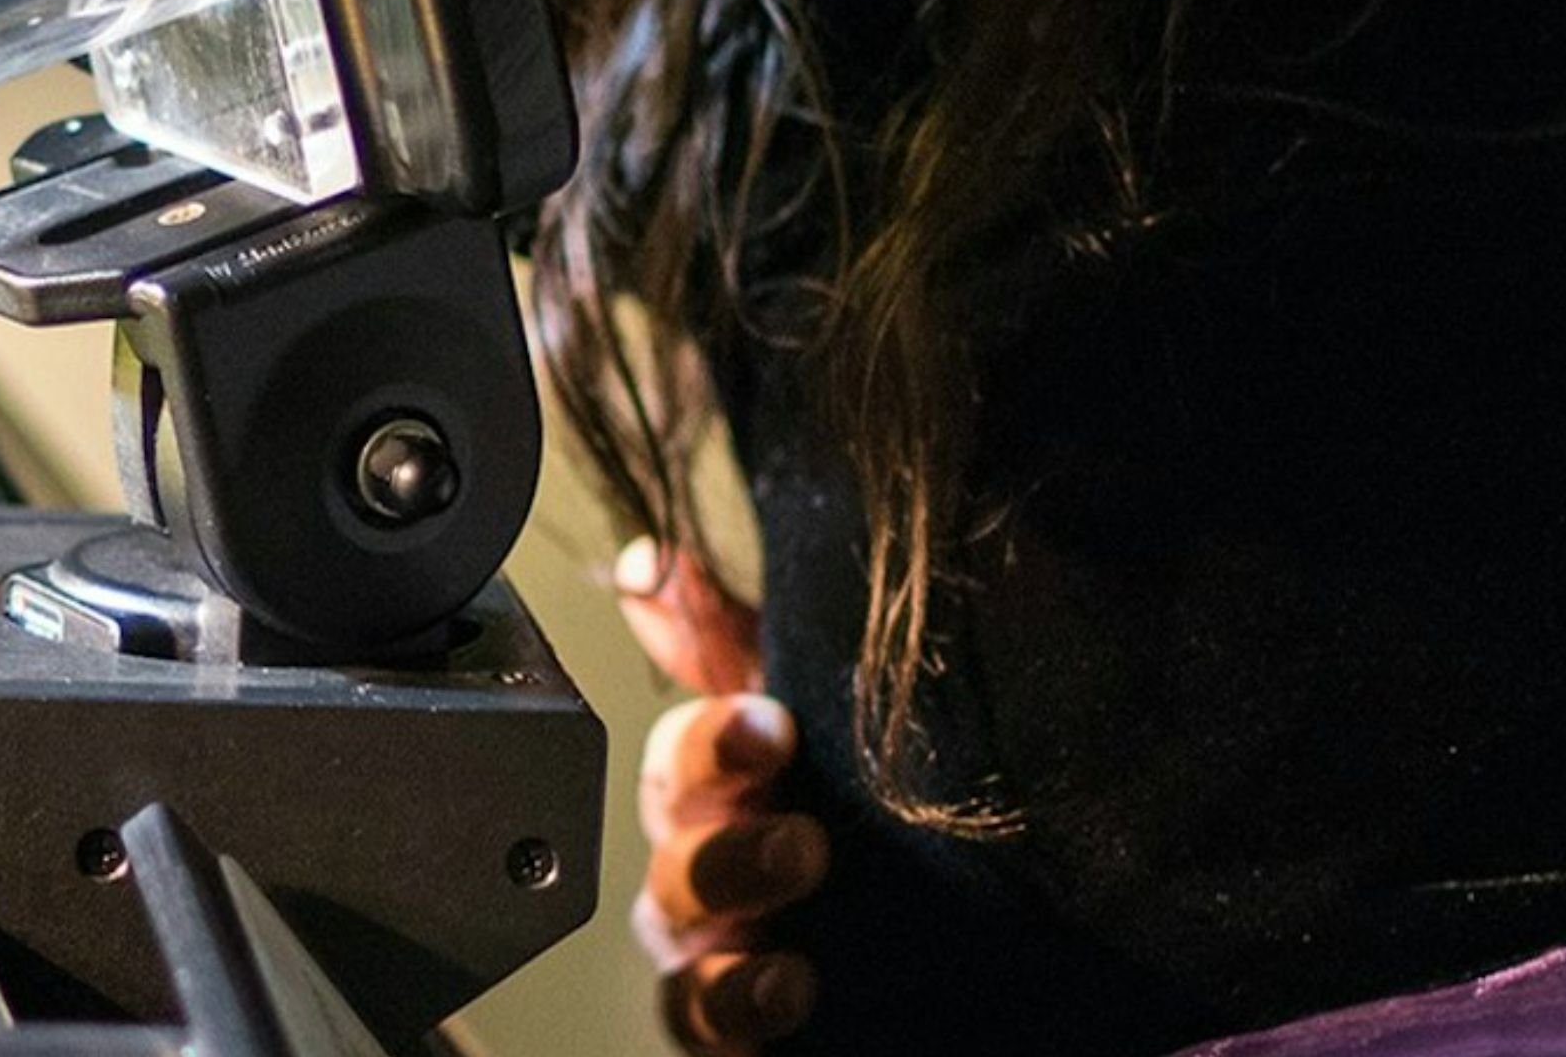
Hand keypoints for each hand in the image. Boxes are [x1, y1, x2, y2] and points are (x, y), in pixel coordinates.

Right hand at [616, 537, 825, 1054]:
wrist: (914, 946)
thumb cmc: (846, 809)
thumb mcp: (810, 709)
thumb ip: (731, 638)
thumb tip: (651, 555)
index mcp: (718, 784)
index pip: (684, 749)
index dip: (715, 737)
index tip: (770, 721)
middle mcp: (700, 862)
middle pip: (674, 839)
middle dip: (725, 824)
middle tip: (799, 820)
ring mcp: (710, 948)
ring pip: (677, 933)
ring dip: (731, 905)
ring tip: (797, 895)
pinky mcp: (728, 1024)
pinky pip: (700, 1020)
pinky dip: (734, 1006)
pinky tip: (787, 986)